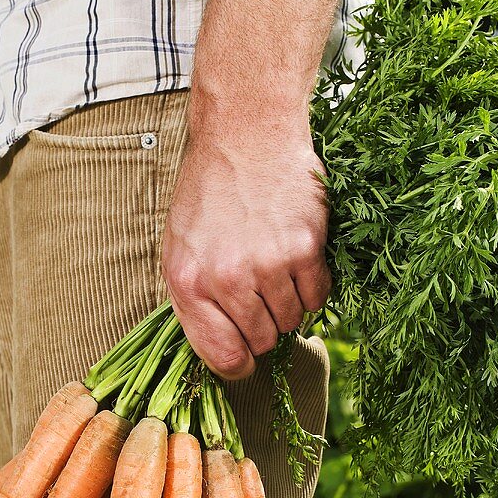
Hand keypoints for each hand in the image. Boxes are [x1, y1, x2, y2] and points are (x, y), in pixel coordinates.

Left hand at [161, 120, 331, 379]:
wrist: (245, 132)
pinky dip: (311, 286)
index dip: (238, 364)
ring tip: (274, 266)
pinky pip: (318, 298)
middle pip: (261, 342)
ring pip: (291, 322)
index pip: (222, 357)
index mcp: (188, 283)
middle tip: (259, 292)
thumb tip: (222, 352)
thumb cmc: (209, 191)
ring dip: (287, 304)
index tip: (245, 357)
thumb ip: (195, 302)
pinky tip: (296, 257)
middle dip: (263, 326)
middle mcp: (227, 279)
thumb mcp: (179, 248)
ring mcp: (268, 265)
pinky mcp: (306, 248)